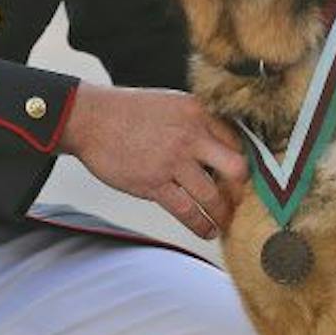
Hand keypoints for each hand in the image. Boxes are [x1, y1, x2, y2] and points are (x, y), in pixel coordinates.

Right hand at [62, 85, 246, 238]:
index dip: (244, 162)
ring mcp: (172, 162)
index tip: (244, 178)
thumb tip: (218, 146)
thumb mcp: (171, 103)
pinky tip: (206, 231)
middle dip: (241, 190)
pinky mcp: (154, 184)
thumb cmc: (128, 111)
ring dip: (223, 215)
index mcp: (198, 112)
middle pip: (236, 169)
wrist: (91, 119)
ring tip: (224, 224)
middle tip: (241, 202)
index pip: (237, 141)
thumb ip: (196, 122)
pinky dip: (200, 225)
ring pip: (212, 196)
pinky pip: (186, 211)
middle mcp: (190, 136)